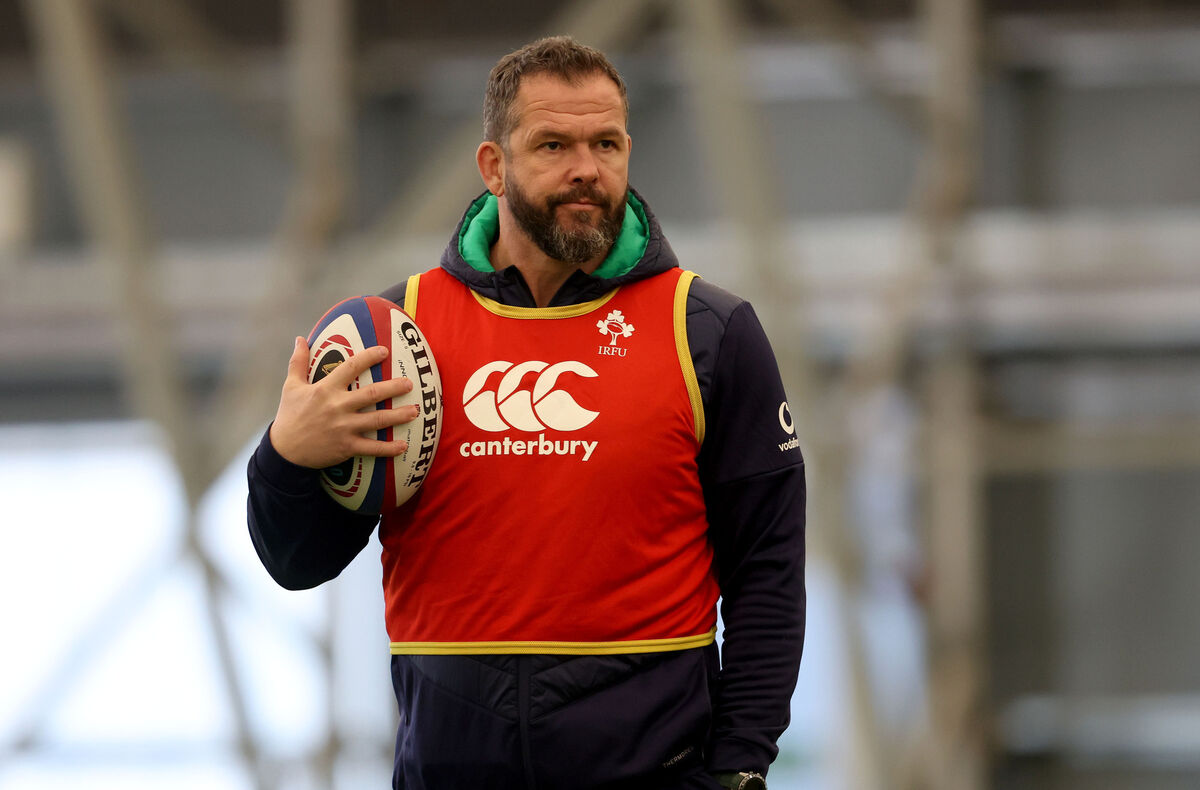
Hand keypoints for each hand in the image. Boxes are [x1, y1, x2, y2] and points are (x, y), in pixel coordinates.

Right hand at [269, 336, 420, 468]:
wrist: (284, 451)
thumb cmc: (289, 416)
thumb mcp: (291, 386)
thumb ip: (298, 362)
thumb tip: (299, 339)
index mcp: (325, 389)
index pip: (350, 368)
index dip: (369, 357)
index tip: (385, 351)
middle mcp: (337, 407)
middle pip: (371, 394)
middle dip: (393, 387)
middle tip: (410, 383)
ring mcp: (344, 428)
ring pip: (377, 420)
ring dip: (398, 416)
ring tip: (416, 410)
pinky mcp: (347, 447)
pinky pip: (372, 448)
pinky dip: (388, 448)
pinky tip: (404, 446)